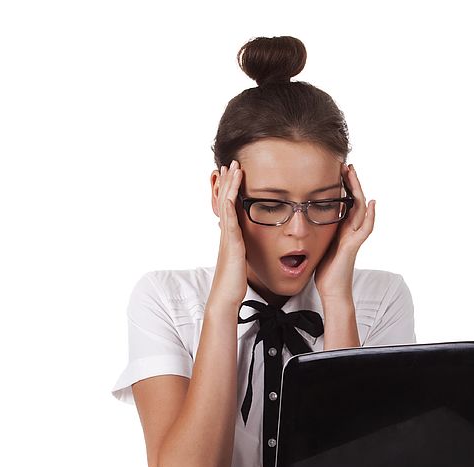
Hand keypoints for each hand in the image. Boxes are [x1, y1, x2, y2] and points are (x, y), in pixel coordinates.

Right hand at [209, 160, 248, 308]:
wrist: (226, 297)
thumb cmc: (234, 284)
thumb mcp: (241, 263)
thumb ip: (244, 253)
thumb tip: (246, 249)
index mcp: (231, 237)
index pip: (231, 208)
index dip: (232, 191)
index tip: (235, 176)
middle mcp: (227, 233)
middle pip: (226, 201)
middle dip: (229, 182)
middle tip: (231, 163)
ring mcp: (228, 236)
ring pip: (227, 204)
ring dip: (230, 185)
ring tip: (234, 167)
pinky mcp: (232, 242)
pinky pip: (230, 218)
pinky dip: (231, 202)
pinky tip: (233, 191)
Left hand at [314, 163, 374, 300]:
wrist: (331, 290)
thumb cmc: (325, 271)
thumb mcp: (318, 245)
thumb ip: (317, 232)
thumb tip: (302, 220)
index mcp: (341, 229)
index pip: (344, 202)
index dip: (342, 187)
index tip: (336, 170)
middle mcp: (350, 231)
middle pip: (354, 201)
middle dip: (351, 182)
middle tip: (347, 164)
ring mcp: (354, 238)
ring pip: (360, 210)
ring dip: (358, 191)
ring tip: (354, 174)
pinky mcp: (353, 247)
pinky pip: (364, 229)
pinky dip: (369, 216)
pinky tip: (371, 203)